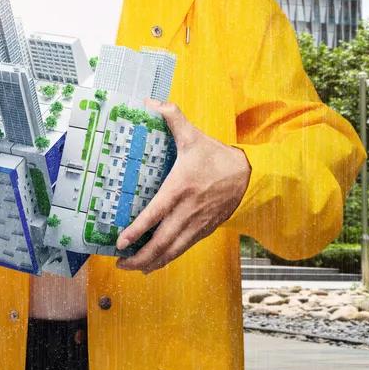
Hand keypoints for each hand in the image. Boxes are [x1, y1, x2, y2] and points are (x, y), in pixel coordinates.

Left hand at [114, 98, 250, 272]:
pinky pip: (183, 249)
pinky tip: (153, 264)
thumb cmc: (216, 156)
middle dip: (139, 256)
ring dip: (151, 262)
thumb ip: (172, 118)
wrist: (249, 175)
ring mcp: (197, 223)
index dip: (137, 230)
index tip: (120, 242)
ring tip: (131, 267)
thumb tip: (150, 102)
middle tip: (119, 263)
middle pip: (162, 241)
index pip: (155, 214)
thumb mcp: (194, 136)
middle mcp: (187, 211)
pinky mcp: (204, 230)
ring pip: (172, 250)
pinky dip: (167, 259)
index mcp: (180, 188)